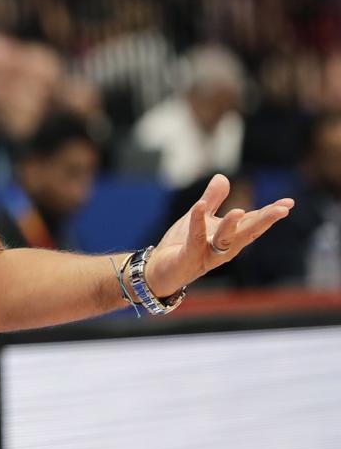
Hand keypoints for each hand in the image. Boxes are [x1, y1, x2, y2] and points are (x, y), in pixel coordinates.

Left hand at [145, 174, 293, 296]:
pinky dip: (197, 223)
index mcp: (229, 238)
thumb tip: (223, 177)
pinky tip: (199, 207)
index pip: (252, 224)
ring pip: (224, 240)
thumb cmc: (183, 245)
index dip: (269, 214)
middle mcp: (222, 249)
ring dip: (231, 226)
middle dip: (264, 221)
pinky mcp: (188, 257)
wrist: (160, 270)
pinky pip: (195, 239)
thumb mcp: (199, 218)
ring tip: (240, 210)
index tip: (288, 203)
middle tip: (282, 210)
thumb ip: (212, 200)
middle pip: (246, 233)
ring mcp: (206, 255)